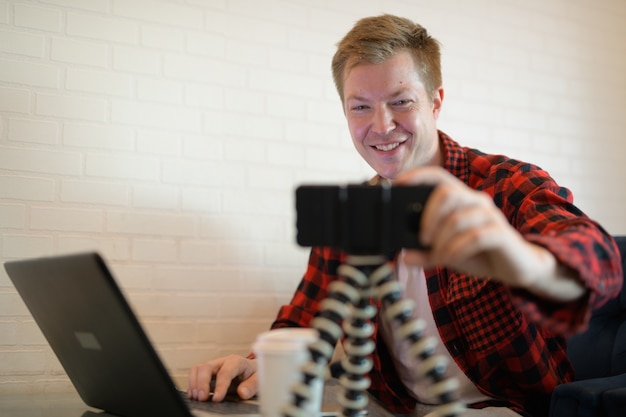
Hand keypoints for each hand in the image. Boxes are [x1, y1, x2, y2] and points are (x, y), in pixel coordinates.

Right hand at [187, 354, 256, 401]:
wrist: (253, 370)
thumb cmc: (255, 374)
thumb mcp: (259, 380)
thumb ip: (251, 386)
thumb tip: (242, 393)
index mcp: (236, 362)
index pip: (225, 372)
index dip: (220, 386)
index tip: (216, 398)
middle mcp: (223, 362)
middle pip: (207, 367)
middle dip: (202, 383)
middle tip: (202, 398)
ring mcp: (214, 366)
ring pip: (198, 369)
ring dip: (194, 383)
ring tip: (196, 397)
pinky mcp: (208, 372)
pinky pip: (195, 374)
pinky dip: (192, 384)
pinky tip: (194, 395)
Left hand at [394, 167, 584, 299]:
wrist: (517, 269)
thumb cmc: (481, 254)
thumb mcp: (448, 253)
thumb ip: (426, 253)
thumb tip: (405, 257)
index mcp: (461, 200)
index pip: (439, 176)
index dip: (417, 175)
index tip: (397, 183)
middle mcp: (476, 201)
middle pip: (446, 193)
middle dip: (428, 216)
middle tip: (422, 239)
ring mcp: (490, 215)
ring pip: (457, 218)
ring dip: (441, 241)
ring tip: (438, 257)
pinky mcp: (501, 233)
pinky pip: (474, 237)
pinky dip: (456, 250)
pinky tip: (450, 259)